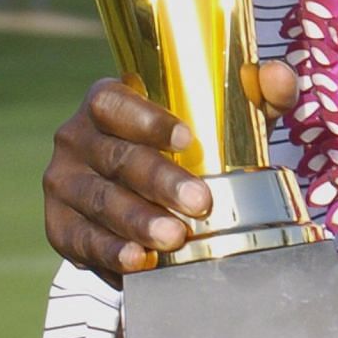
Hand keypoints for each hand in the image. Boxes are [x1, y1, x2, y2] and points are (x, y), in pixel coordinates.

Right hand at [42, 63, 298, 285]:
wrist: (141, 198)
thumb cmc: (187, 146)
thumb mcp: (224, 116)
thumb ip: (256, 93)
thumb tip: (278, 76)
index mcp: (105, 101)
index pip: (115, 103)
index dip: (149, 120)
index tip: (190, 139)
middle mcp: (75, 138)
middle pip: (116, 158)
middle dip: (160, 181)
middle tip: (201, 203)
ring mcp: (62, 183)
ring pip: (101, 201)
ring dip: (138, 222)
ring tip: (175, 238)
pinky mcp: (59, 227)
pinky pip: (83, 241)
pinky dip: (111, 252)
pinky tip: (138, 262)